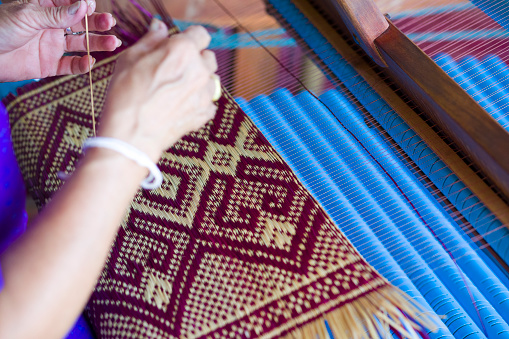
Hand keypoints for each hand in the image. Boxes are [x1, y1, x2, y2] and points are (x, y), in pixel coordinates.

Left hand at [0, 0, 119, 81]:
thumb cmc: (0, 28)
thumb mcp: (29, 16)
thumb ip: (58, 14)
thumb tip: (82, 5)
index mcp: (45, 8)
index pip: (71, 5)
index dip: (84, 6)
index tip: (92, 7)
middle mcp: (52, 26)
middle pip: (80, 24)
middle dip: (97, 24)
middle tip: (110, 24)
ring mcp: (52, 45)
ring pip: (80, 44)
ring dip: (97, 44)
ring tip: (112, 44)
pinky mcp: (49, 64)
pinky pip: (70, 65)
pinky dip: (82, 65)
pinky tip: (90, 62)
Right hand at [99, 19, 218, 161]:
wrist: (131, 134)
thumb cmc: (126, 95)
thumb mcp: (130, 58)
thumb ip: (150, 40)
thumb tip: (159, 28)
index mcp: (182, 50)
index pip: (200, 34)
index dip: (189, 38)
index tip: (180, 45)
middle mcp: (199, 70)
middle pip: (208, 57)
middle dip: (195, 59)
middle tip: (175, 69)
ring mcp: (204, 93)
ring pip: (211, 79)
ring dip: (199, 80)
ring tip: (178, 89)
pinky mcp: (205, 113)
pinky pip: (209, 102)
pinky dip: (199, 102)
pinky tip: (181, 105)